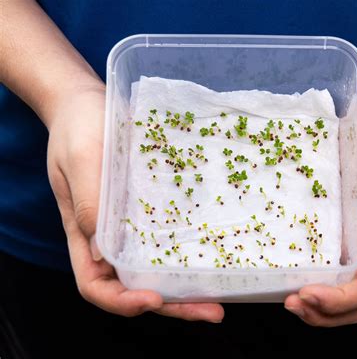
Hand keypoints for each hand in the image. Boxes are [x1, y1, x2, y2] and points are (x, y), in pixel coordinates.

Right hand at [46, 84, 223, 321]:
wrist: (88, 103)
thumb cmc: (77, 129)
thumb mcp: (79, 160)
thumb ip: (88, 204)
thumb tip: (106, 254)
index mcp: (83, 233)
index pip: (96, 284)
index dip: (121, 301)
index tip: (153, 299)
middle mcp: (109, 236)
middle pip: (136, 286)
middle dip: (173, 305)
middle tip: (212, 311)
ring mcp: (132, 223)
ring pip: (157, 268)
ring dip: (188, 287)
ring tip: (222, 296)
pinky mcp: (150, 206)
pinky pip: (170, 237)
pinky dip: (190, 254)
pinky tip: (216, 256)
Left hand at [284, 92, 356, 325]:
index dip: (340, 300)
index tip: (308, 294)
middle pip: (349, 298)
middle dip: (321, 311)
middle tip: (289, 303)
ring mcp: (344, 234)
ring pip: (332, 285)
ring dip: (309, 300)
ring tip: (279, 295)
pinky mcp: (328, 219)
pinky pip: (315, 254)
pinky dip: (299, 271)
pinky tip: (276, 265)